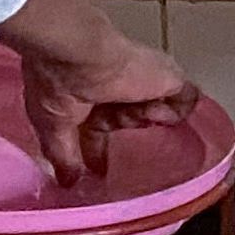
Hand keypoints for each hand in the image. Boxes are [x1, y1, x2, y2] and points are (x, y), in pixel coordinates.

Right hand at [0, 0, 202, 184]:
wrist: (79, 52)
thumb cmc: (57, 82)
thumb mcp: (53, 125)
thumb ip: (64, 155)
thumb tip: (68, 182)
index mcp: (84, 98)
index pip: (97, 128)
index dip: (98, 149)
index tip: (99, 170)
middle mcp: (114, 87)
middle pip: (126, 118)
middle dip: (121, 125)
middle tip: (111, 120)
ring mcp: (142, 81)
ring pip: (151, 111)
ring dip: (139, 117)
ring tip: (125, 107)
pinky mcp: (168, 78)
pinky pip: (181, 103)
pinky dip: (170, 112)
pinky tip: (153, 111)